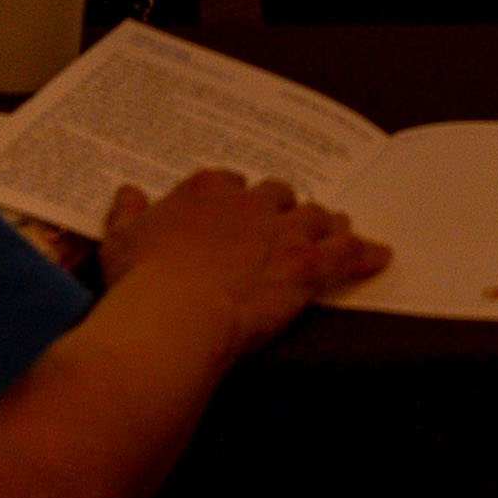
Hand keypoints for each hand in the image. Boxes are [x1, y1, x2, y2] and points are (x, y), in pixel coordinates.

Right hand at [89, 170, 386, 345]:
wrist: (174, 314)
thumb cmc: (141, 281)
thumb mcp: (119, 239)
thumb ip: (127, 212)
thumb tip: (128, 192)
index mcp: (206, 191)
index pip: (230, 184)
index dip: (237, 200)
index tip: (237, 212)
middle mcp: (250, 204)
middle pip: (278, 195)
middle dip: (284, 209)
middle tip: (287, 224)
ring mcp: (283, 232)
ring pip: (316, 218)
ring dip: (326, 225)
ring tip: (337, 228)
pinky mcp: (308, 265)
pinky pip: (345, 253)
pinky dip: (364, 254)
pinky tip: (379, 255)